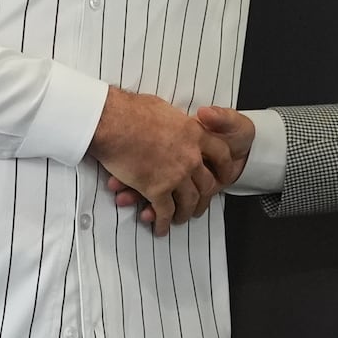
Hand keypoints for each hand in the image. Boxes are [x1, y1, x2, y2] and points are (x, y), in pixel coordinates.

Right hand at [88, 88, 228, 235]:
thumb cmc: (132, 110)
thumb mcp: (165, 109)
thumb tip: (176, 124)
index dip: (225, 168)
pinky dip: (162, 223)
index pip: (222, 154)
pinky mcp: (157, 189)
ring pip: (189, 202)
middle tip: (199, 204)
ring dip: (185, 213)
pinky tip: (160, 228)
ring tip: (180, 219)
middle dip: (204, 198)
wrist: (113, 121)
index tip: (223, 176)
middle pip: (207, 184)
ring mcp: (176, 174)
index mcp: (195, 133)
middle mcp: (191, 156)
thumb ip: (177, 123)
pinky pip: (164, 212)